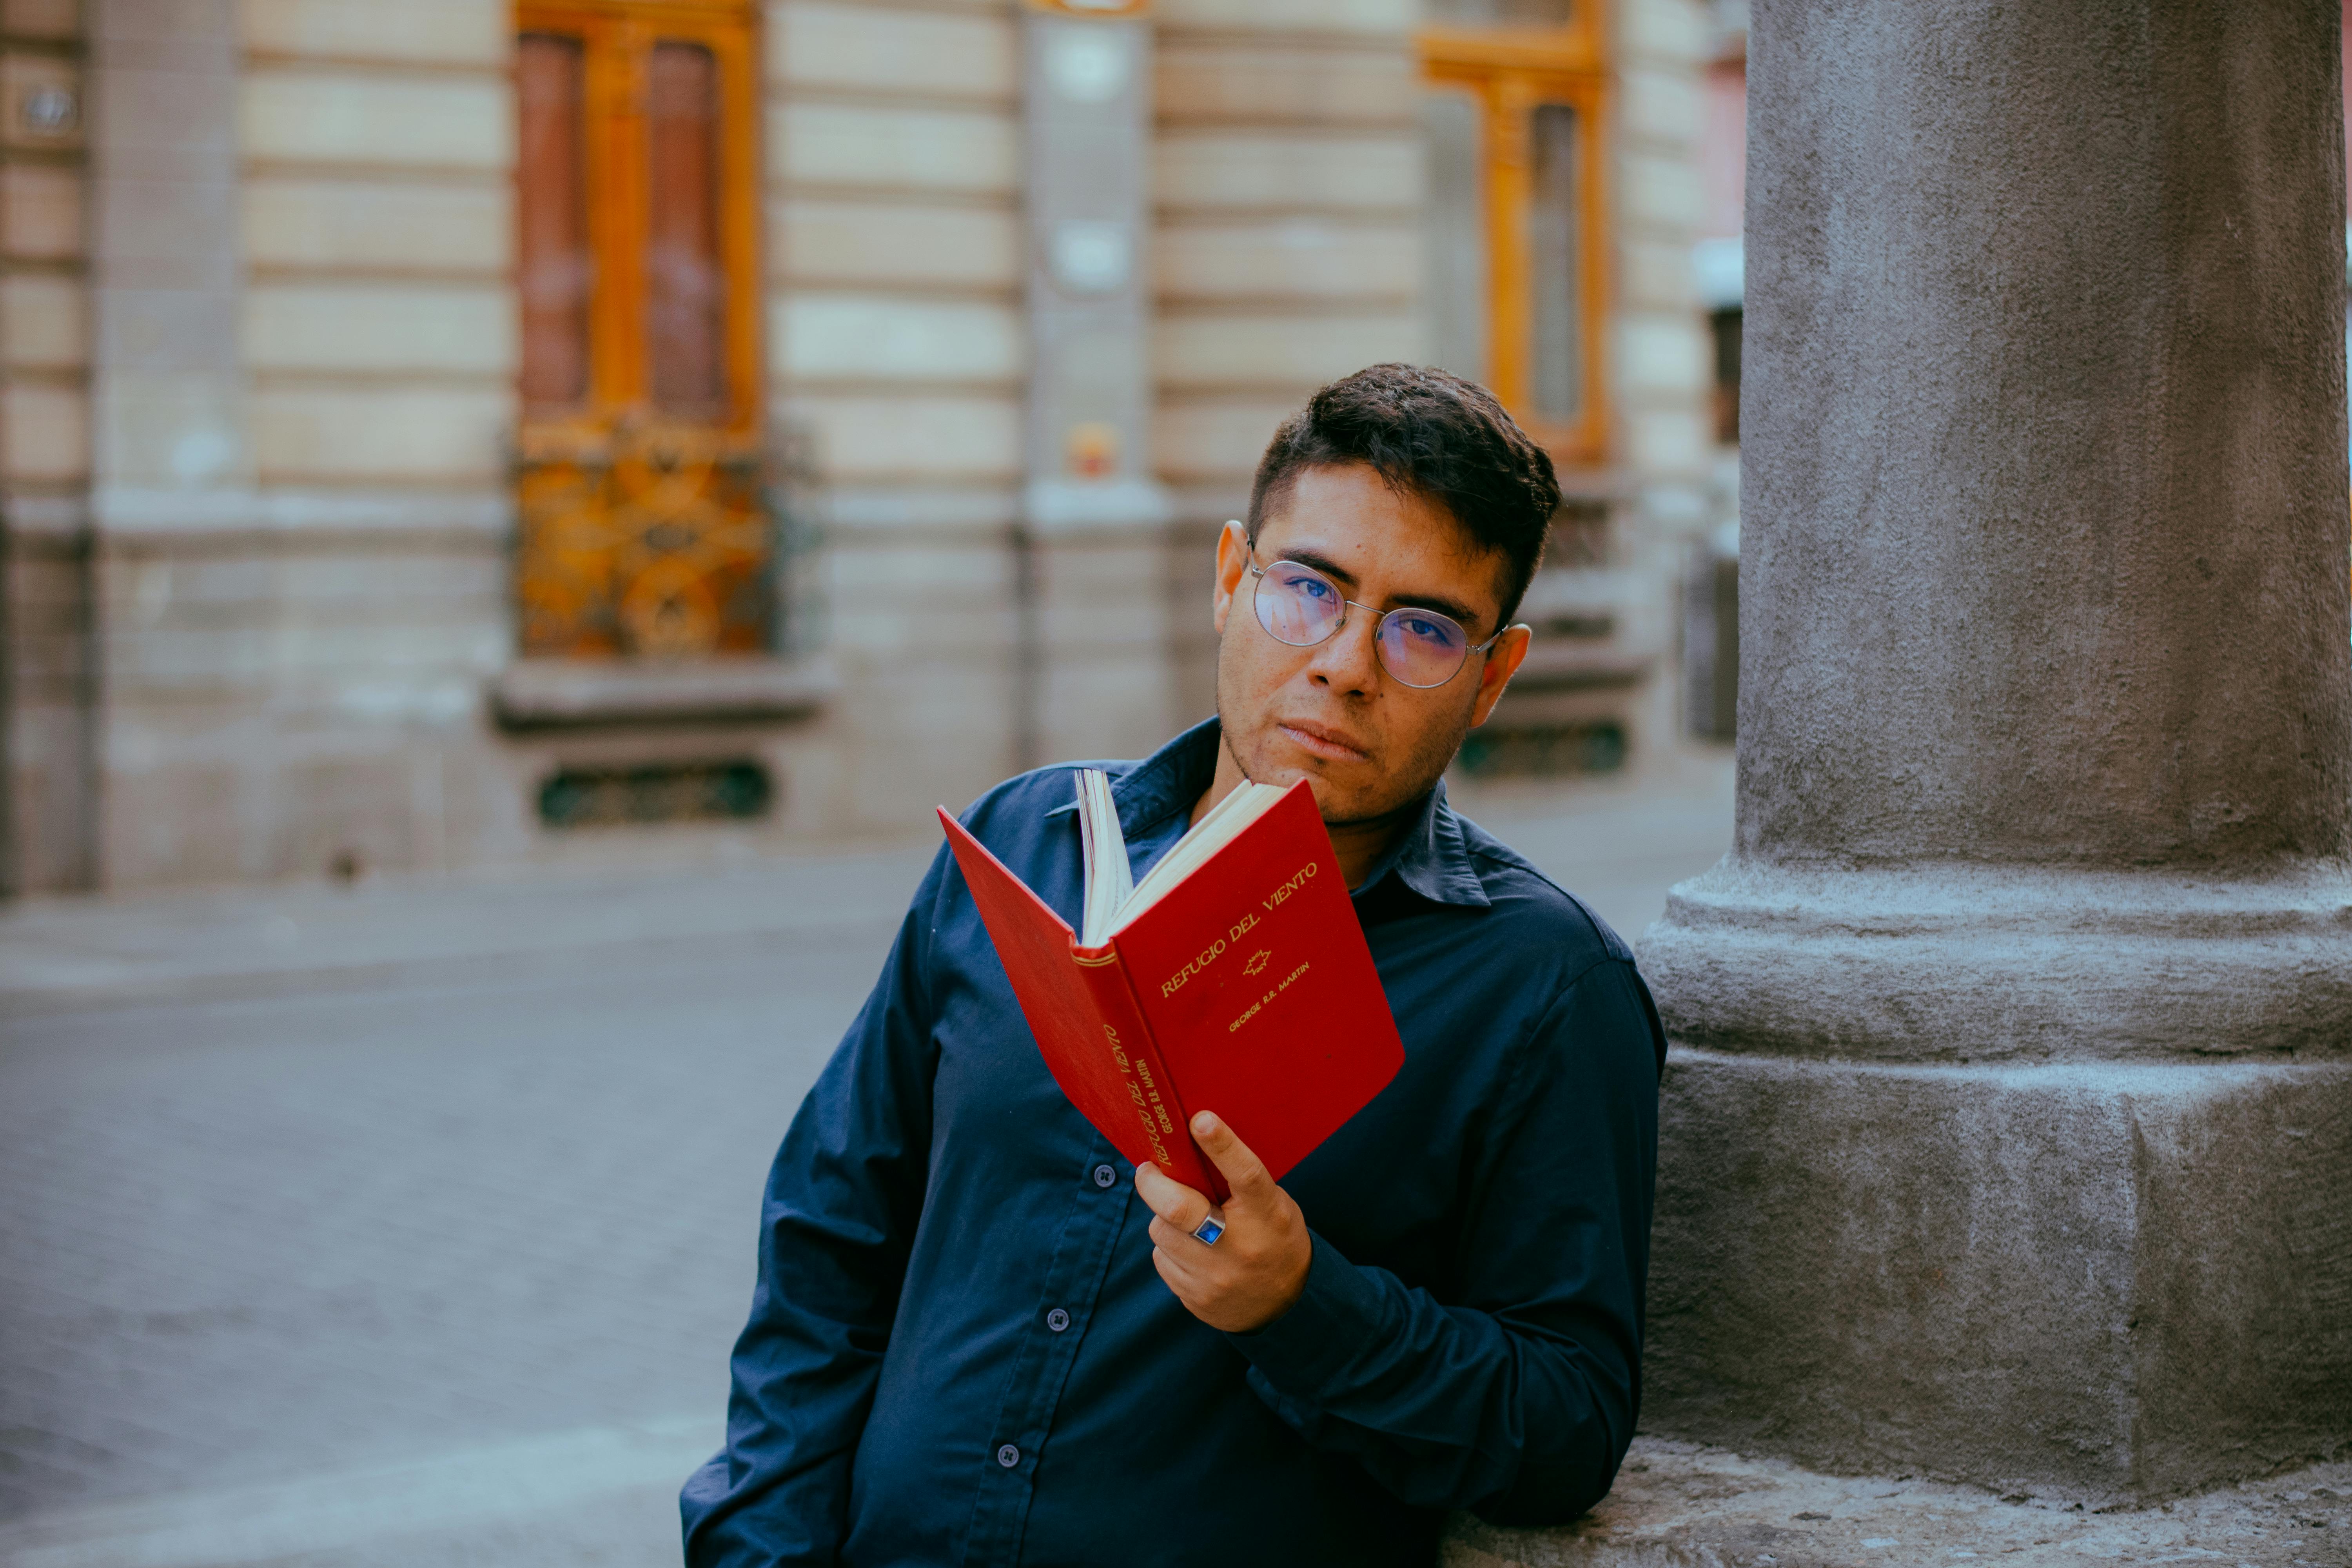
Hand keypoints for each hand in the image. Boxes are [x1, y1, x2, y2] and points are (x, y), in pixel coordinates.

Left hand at [1133, 1110, 1311, 1332]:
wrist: (1283, 1307)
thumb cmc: (1274, 1239)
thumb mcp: (1272, 1205)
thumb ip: (1239, 1182)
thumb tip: (1191, 1150)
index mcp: (1266, 1214)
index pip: (1244, 1174)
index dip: (1221, 1145)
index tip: (1200, 1120)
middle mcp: (1240, 1246)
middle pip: (1179, 1208)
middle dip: (1153, 1183)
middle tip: (1148, 1170)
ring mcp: (1215, 1277)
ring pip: (1161, 1232)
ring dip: (1163, 1218)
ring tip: (1182, 1218)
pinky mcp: (1194, 1297)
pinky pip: (1162, 1259)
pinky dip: (1168, 1248)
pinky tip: (1189, 1250)